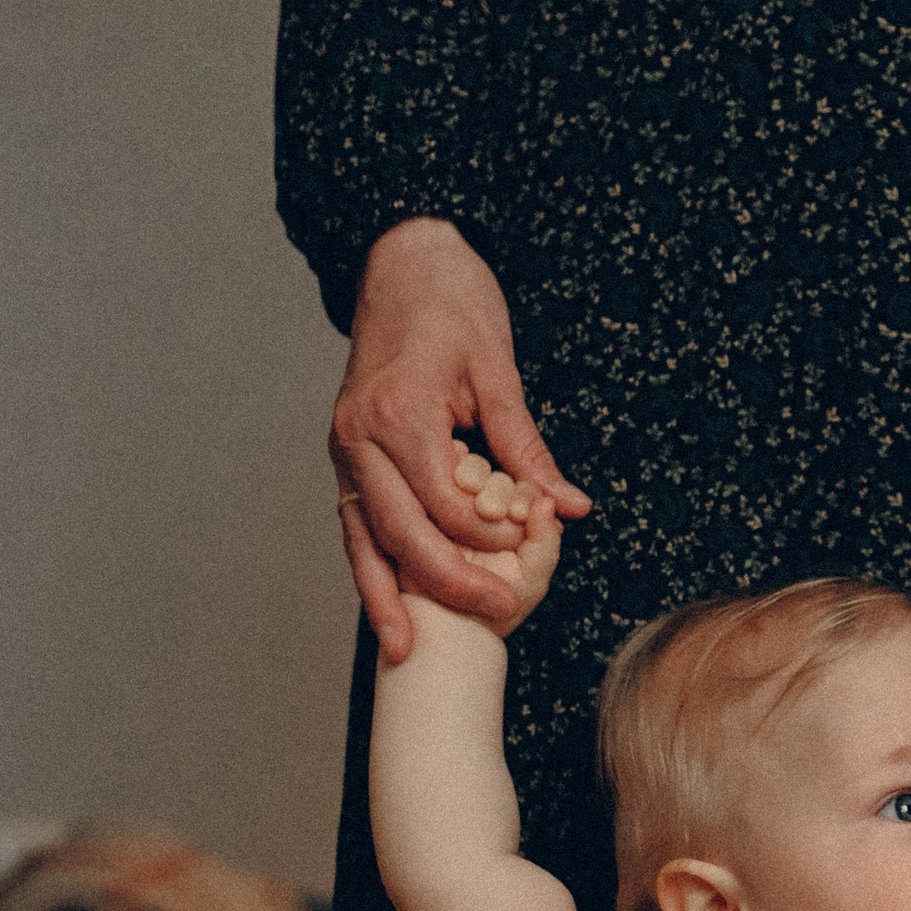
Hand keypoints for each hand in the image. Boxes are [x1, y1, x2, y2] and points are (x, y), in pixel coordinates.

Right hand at [332, 219, 589, 663]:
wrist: (402, 259)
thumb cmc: (452, 303)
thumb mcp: (498, 371)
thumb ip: (527, 448)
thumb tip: (567, 507)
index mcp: (398, 414)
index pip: (444, 503)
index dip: (487, 537)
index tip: (525, 552)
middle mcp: (358, 437)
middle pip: (400, 532)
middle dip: (447, 582)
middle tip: (496, 614)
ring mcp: (343, 449)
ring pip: (363, 538)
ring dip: (386, 596)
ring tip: (406, 651)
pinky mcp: (344, 457)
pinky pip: (355, 524)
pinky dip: (370, 569)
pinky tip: (385, 610)